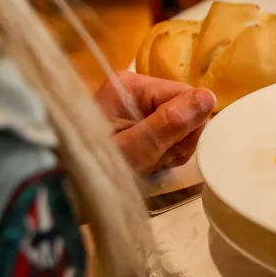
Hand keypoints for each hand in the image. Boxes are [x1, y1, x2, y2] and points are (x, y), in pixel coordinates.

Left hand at [94, 71, 216, 174]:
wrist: (66, 191)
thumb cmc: (96, 170)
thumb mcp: (135, 151)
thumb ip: (170, 123)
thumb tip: (209, 97)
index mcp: (133, 85)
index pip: (188, 96)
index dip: (188, 128)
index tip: (167, 152)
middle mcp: (136, 86)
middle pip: (186, 110)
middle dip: (179, 141)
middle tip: (154, 162)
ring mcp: (135, 102)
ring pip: (181, 124)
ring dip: (172, 150)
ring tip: (148, 165)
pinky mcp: (136, 118)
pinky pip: (168, 132)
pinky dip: (163, 152)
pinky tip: (147, 162)